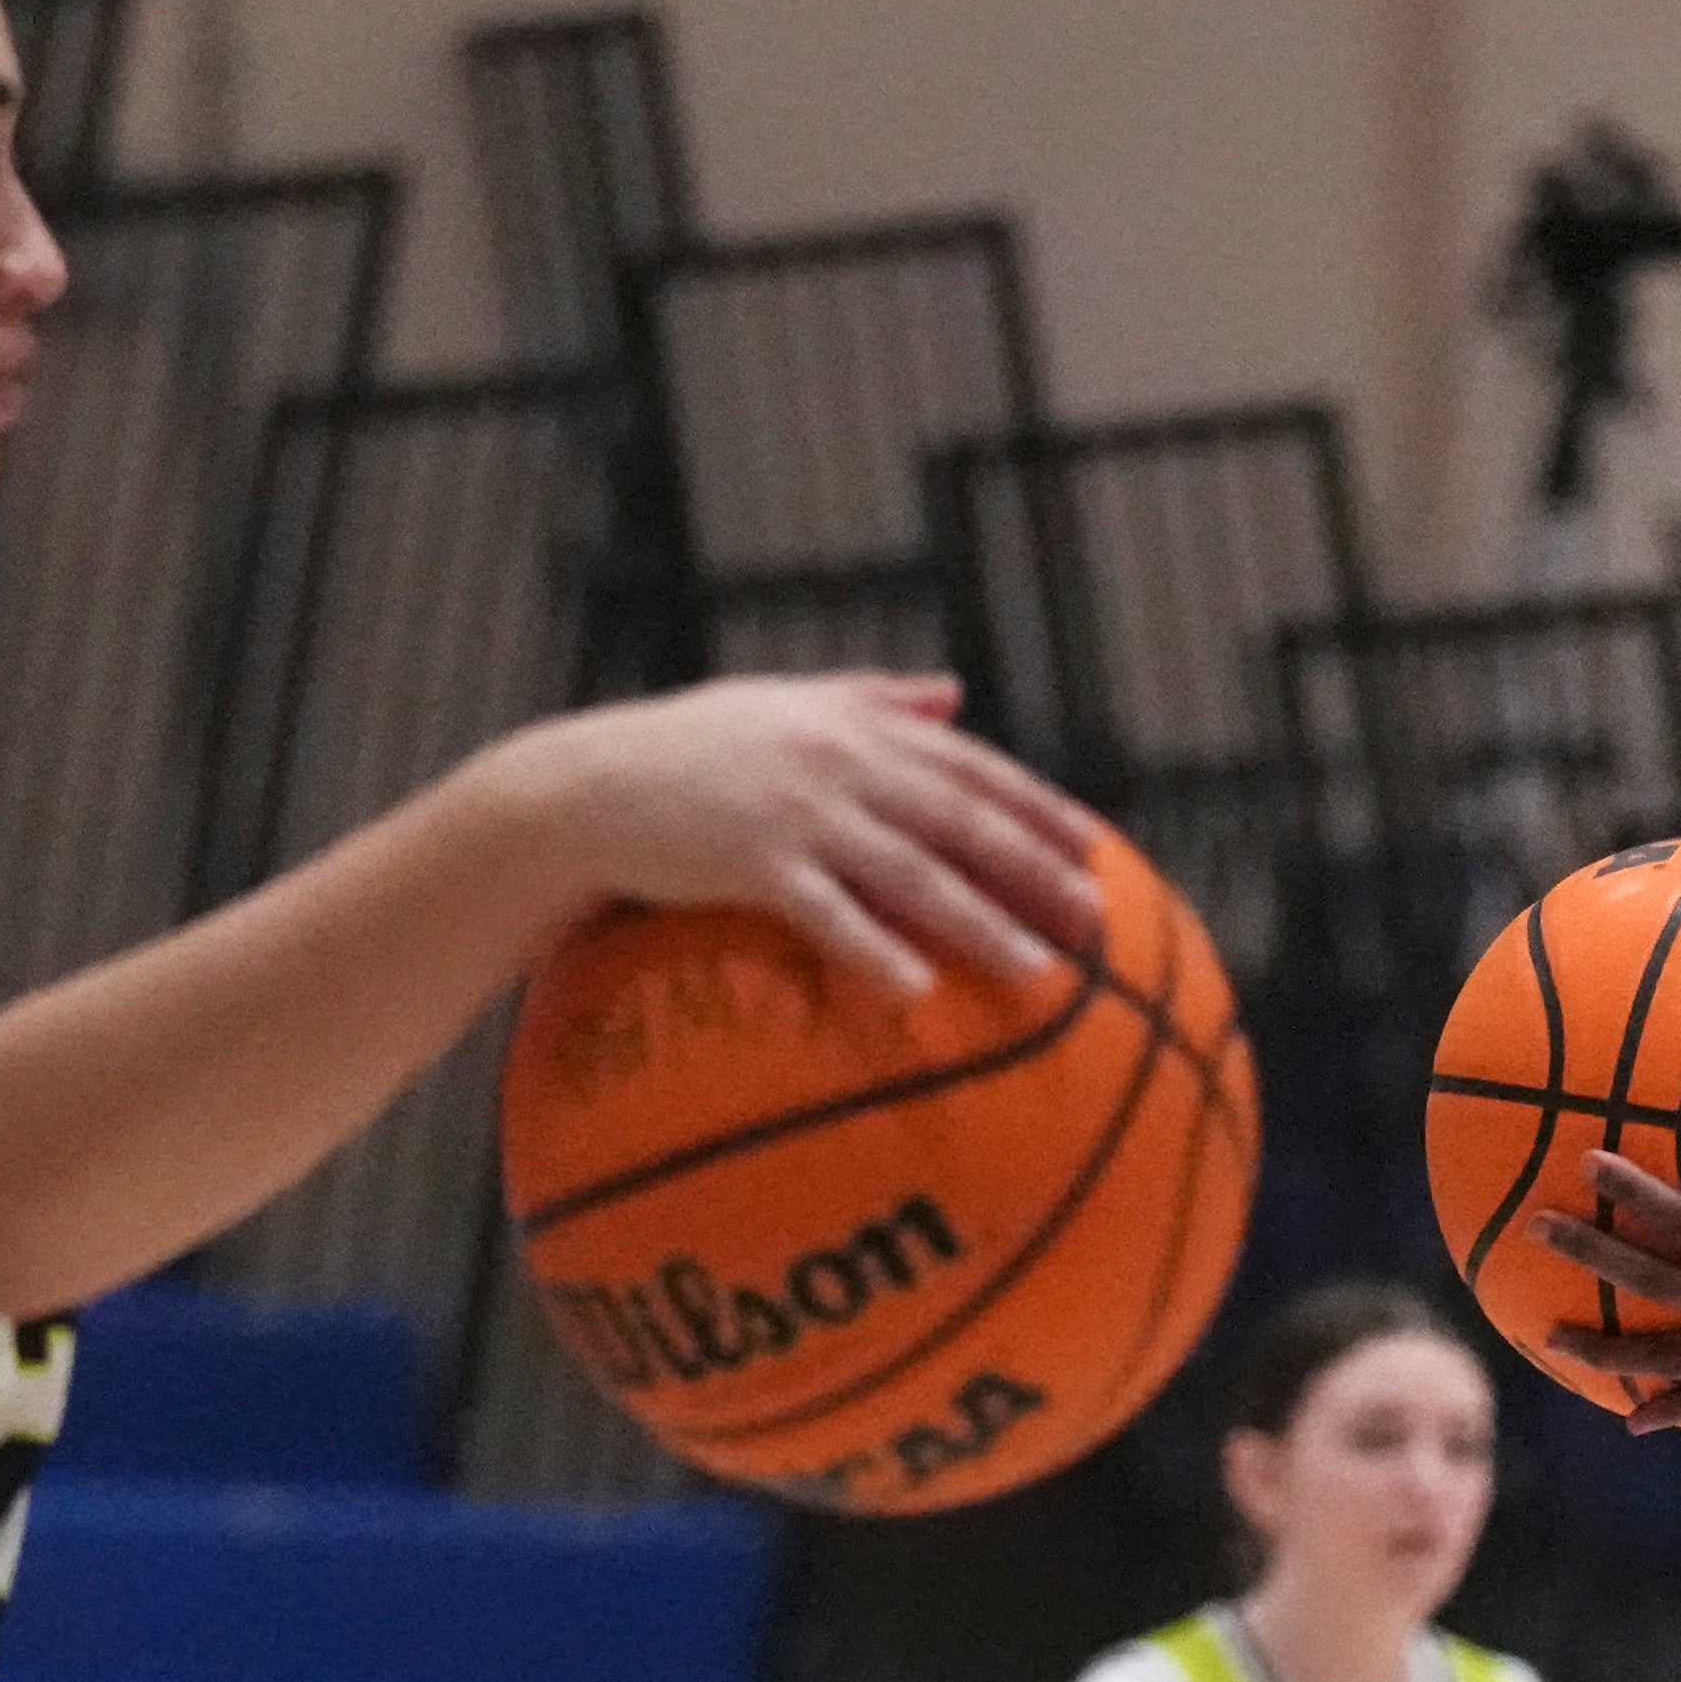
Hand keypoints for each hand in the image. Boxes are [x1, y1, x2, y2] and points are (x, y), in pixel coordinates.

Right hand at [482, 673, 1107, 997]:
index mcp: (854, 725)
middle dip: (1033, 869)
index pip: (968, 765)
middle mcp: (839, 762)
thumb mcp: (783, 704)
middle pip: (959, 820)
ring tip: (1037, 970)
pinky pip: (826, 914)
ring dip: (980, 922)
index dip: (1035, 806)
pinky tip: (919, 989)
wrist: (586, 786)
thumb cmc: (686, 750)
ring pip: (911, 872)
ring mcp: (797, 812)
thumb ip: (873, 696)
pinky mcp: (750, 861)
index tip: (1092, 846)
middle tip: (1093, 916)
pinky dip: (874, 949)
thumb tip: (953, 693)